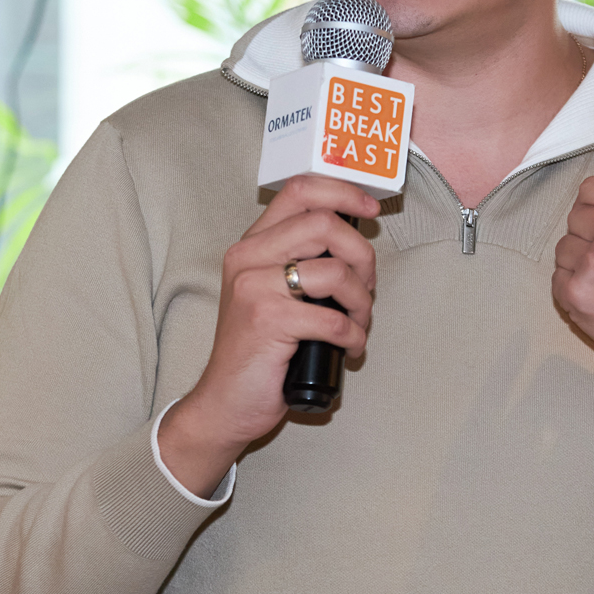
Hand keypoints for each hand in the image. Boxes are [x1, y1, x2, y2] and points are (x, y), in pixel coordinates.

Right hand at [160, 176, 379, 496]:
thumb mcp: (271, 294)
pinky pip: (334, 319)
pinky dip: (354, 336)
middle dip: (362, 255)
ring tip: (358, 324)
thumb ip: (300, 262)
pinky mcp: (268, 321)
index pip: (299, 191)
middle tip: (366, 287)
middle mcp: (248, 258)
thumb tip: (354, 244)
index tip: (369, 208)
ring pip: (334, 271)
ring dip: (361, 301)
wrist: (224, 403)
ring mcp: (255, 288)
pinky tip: (349, 348)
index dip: (342, 192)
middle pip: (324, 223)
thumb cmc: (257, 351)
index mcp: (251, 246)